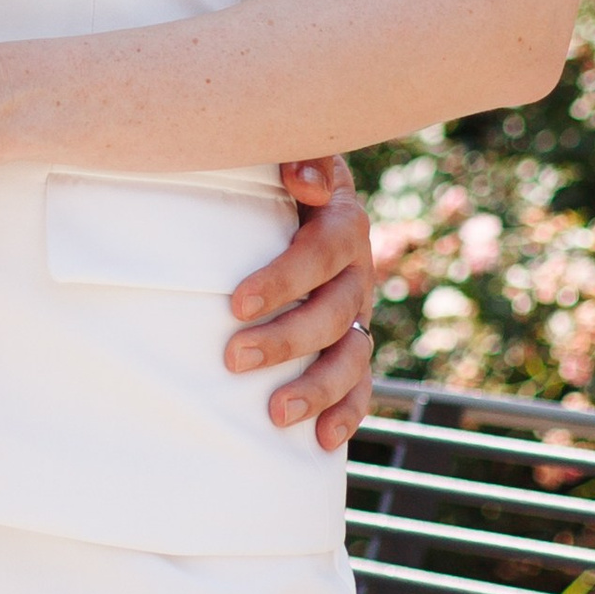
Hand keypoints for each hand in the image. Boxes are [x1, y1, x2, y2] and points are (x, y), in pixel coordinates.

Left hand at [227, 156, 375, 451]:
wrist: (307, 199)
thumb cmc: (280, 177)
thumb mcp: (288, 152)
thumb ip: (300, 157)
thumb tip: (301, 177)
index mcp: (342, 224)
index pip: (320, 254)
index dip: (283, 279)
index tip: (235, 304)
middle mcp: (357, 272)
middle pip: (333, 313)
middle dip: (286, 340)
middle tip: (234, 358)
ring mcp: (358, 312)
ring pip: (351, 357)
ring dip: (317, 388)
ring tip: (275, 414)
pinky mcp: (353, 344)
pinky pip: (361, 385)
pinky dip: (348, 413)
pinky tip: (324, 441)